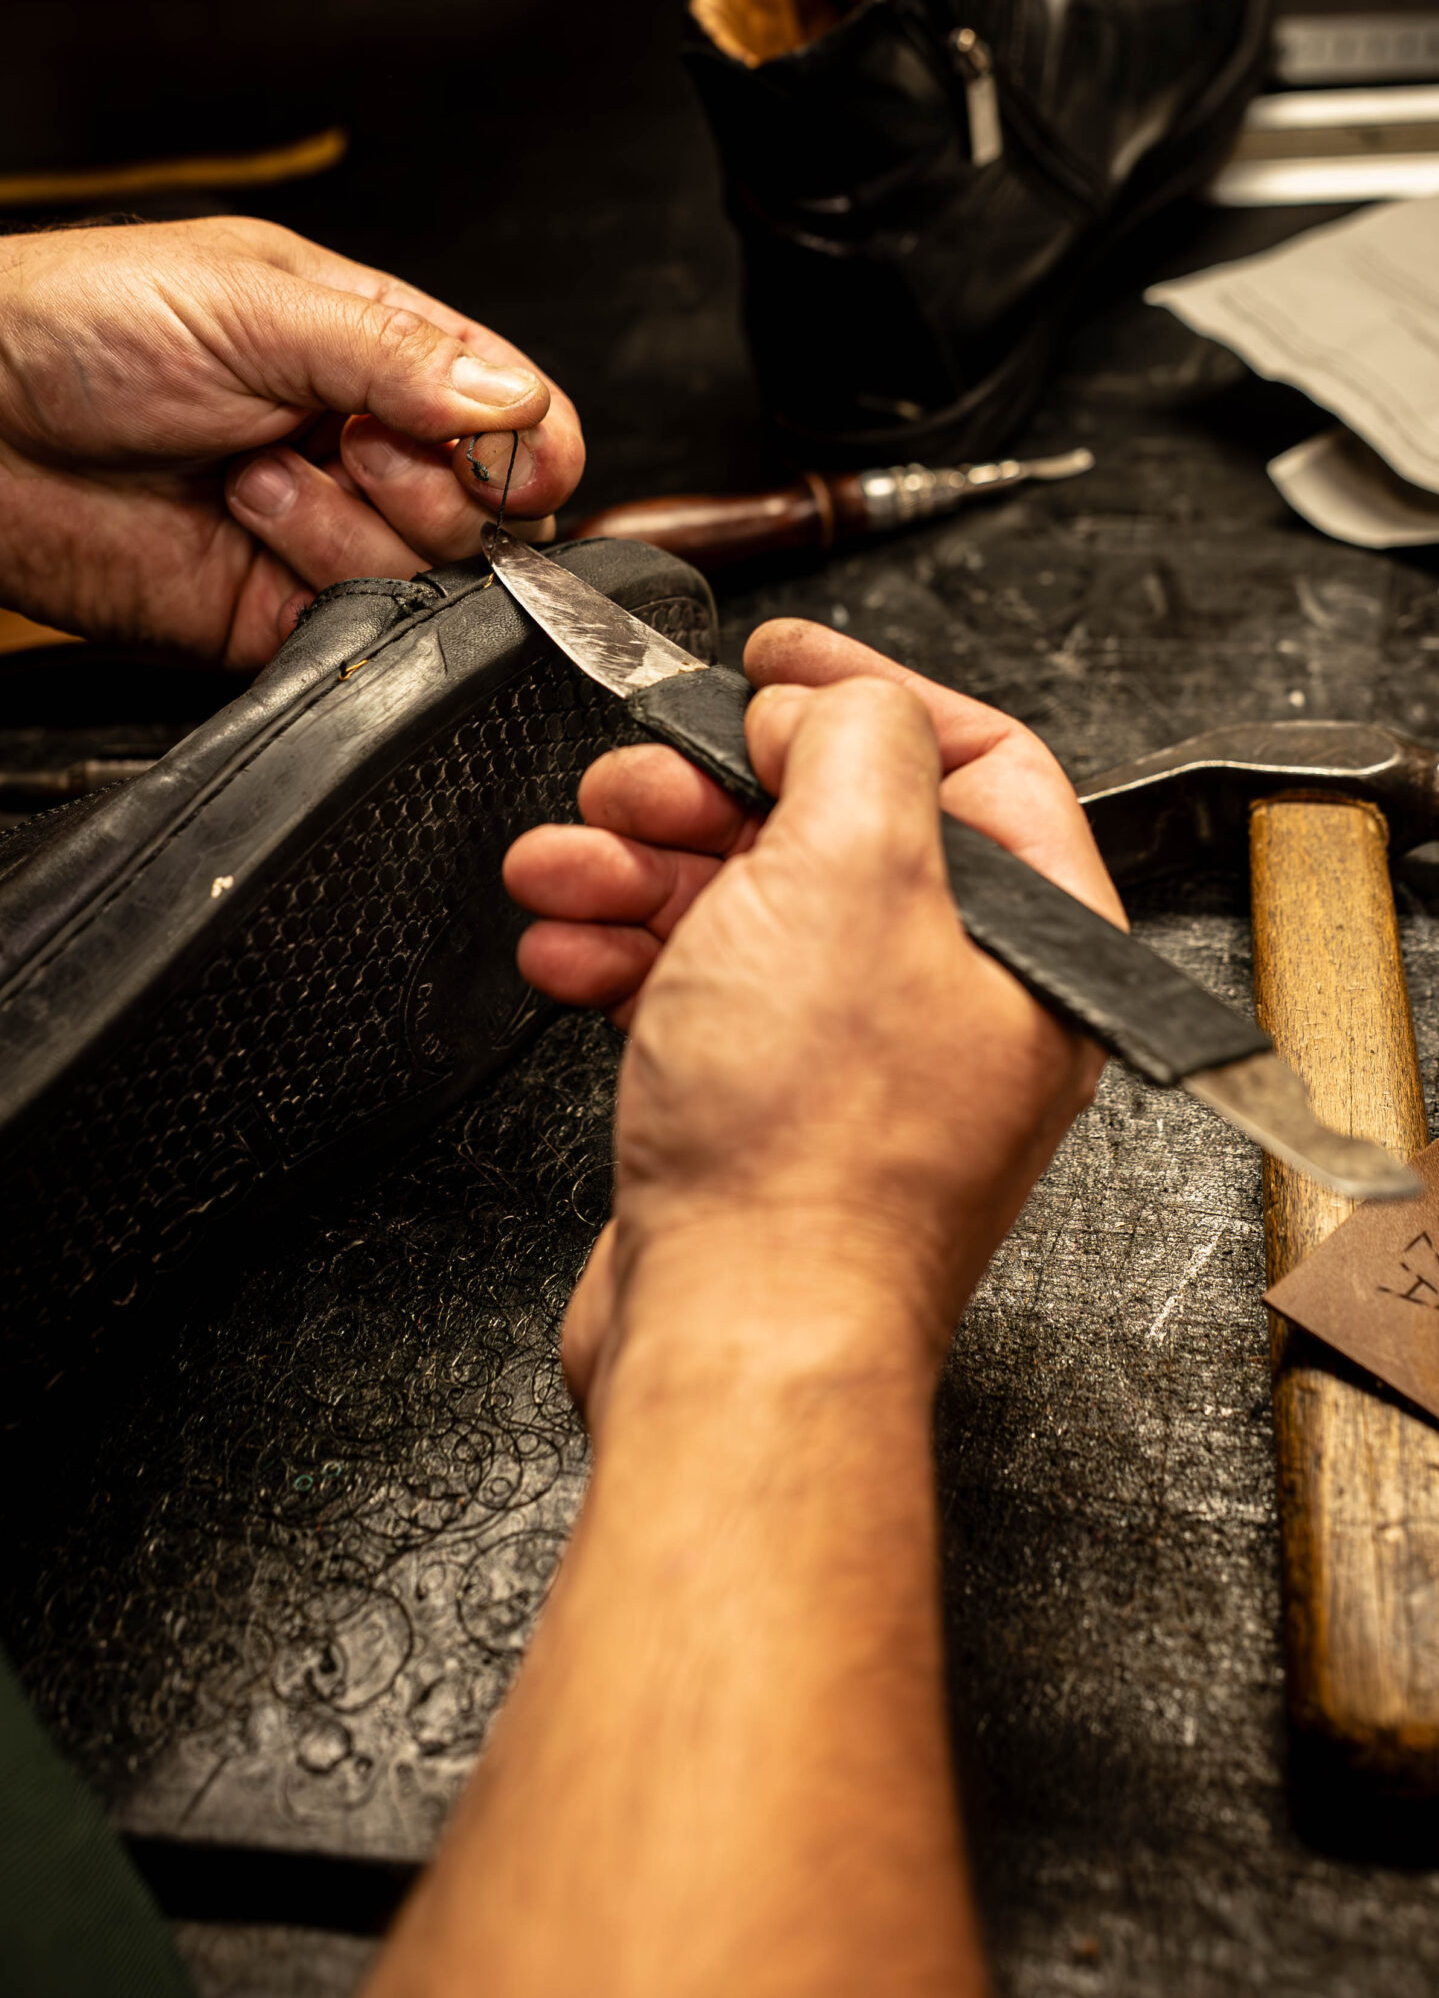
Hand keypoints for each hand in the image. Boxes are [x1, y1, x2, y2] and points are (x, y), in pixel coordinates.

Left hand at [0, 216, 583, 666]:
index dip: (529, 446)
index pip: (519, 414)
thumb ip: (398, 356)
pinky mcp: (276, 613)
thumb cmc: (82, 324)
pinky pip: (359, 628)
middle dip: (433, 484)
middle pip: (497, 513)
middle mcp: (366, 448)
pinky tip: (243, 526)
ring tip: (251, 473)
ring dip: (350, 525)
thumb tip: (518, 407)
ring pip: (436, 576)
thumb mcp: (256, 303)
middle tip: (345, 441)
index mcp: (380, 352)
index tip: (495, 454)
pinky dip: (318, 580)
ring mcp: (327, 536)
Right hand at [504, 623, 1125, 1414]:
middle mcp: (960, 1001)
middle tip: (638, 781)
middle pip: (836, 827)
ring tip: (568, 865)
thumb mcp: (852, 871)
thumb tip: (825, 703)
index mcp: (1034, 943)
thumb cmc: (815, 1153)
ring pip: (747, 905)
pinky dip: (623, 953)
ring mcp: (860, 1062)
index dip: (867, 687)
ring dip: (640, 865)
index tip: (775, 659)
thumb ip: (855, 740)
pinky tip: (565, 947)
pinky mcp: (769, 1111)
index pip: (978, 759)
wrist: (735, 1339)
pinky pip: (699, 988)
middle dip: (713, 789)